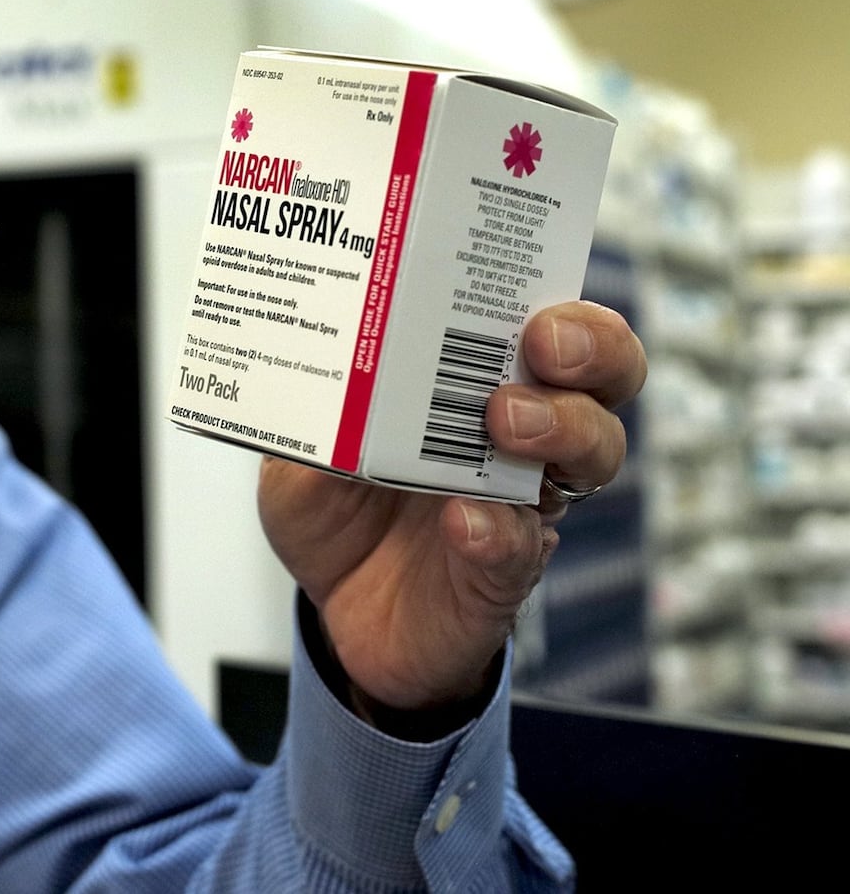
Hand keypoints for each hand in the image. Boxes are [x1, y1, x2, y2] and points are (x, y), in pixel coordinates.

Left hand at [258, 301, 645, 714]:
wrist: (335, 611)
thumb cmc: (336, 507)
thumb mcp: (302, 451)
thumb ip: (313, 417)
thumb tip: (320, 376)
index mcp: (481, 380)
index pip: (556, 323)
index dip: (568, 304)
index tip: (536, 296)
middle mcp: (524, 435)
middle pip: (606, 377)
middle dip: (593, 349)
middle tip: (542, 346)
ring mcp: (524, 503)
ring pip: (593, 455)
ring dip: (560, 427)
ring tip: (505, 421)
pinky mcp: (504, 572)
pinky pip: (521, 549)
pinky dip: (497, 530)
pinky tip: (463, 519)